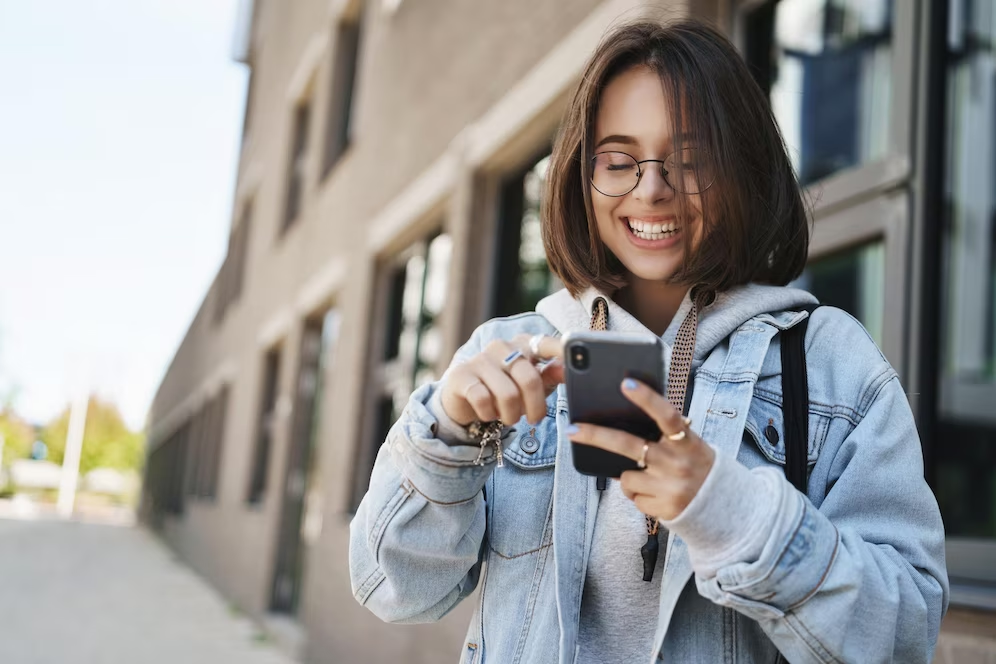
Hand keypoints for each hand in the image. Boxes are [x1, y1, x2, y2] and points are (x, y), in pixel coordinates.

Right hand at [440, 334, 563, 426]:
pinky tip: (488, 413)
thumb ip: (550, 375)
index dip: (562, 353)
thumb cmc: (506, 389)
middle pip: (529, 378)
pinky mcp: (461, 374)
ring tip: (509, 417)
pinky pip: (482, 399)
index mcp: (524, 344)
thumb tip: (566, 371)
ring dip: (511, 415)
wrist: (464, 398)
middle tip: (534, 419)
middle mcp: (502, 346)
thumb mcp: (532, 384)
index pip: (547, 344)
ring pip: (507, 394)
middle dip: (535, 407)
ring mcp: (480, 358)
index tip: (577, 366)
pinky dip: (489, 414)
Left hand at [566, 378, 714, 520]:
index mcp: (686, 441)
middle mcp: (678, 462)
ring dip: (633, 478)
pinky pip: (634, 497)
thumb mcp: (689, 445)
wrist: (723, 506)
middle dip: (595, 436)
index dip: (646, 398)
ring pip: (626, 477)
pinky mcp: (664, 508)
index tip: (625, 383)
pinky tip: (660, 496)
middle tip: (570, 429)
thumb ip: (666, 434)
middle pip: (628, 445)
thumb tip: (624, 421)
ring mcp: (670, 487)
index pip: (666, 414)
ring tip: (656, 480)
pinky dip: (641, 496)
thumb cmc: (696, 466)